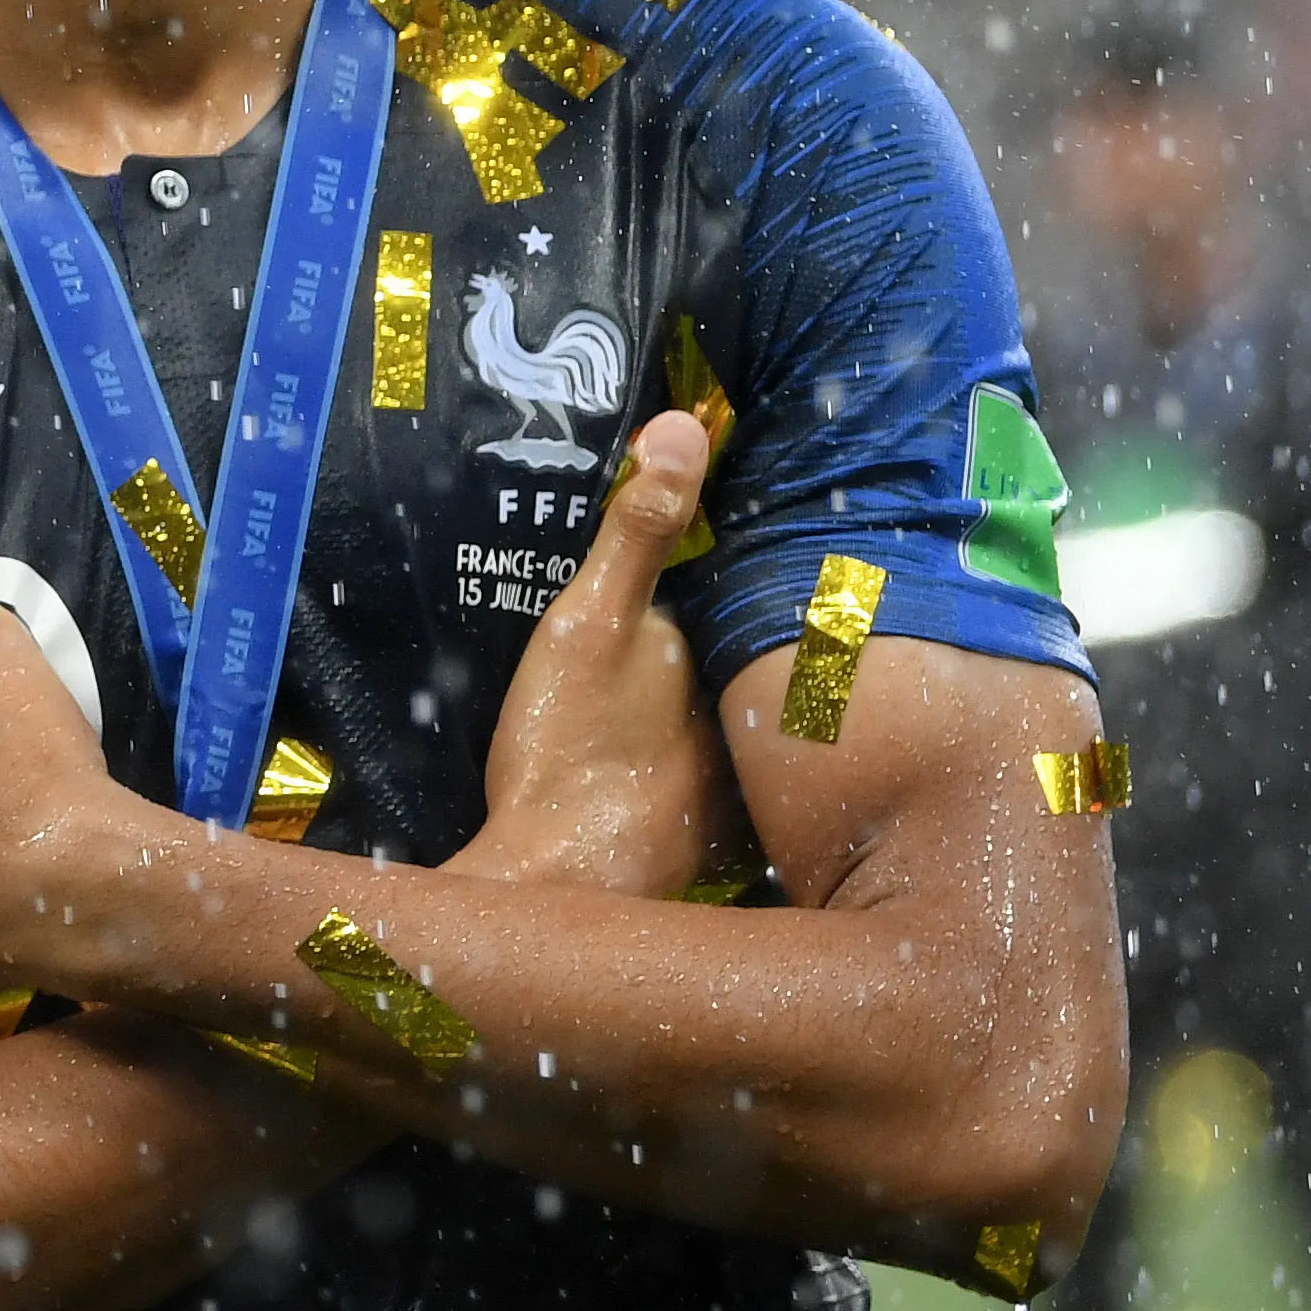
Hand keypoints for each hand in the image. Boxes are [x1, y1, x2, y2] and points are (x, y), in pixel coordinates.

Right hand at [454, 412, 740, 896]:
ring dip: (723, 717)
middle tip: (682, 634)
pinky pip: (721, 794)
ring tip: (672, 699)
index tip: (714, 549)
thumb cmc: (567, 748)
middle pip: (745, 670)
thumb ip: (637, 531)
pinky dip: (701, 780)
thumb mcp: (590, 624)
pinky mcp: (713, 846)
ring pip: (736, 732)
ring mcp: (742, 792)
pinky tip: (660, 776)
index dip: (731, 576)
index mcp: (739, 662)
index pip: (750, 601)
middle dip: (735, 649)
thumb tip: (683, 425)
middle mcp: (759, 728)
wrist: (551, 885)